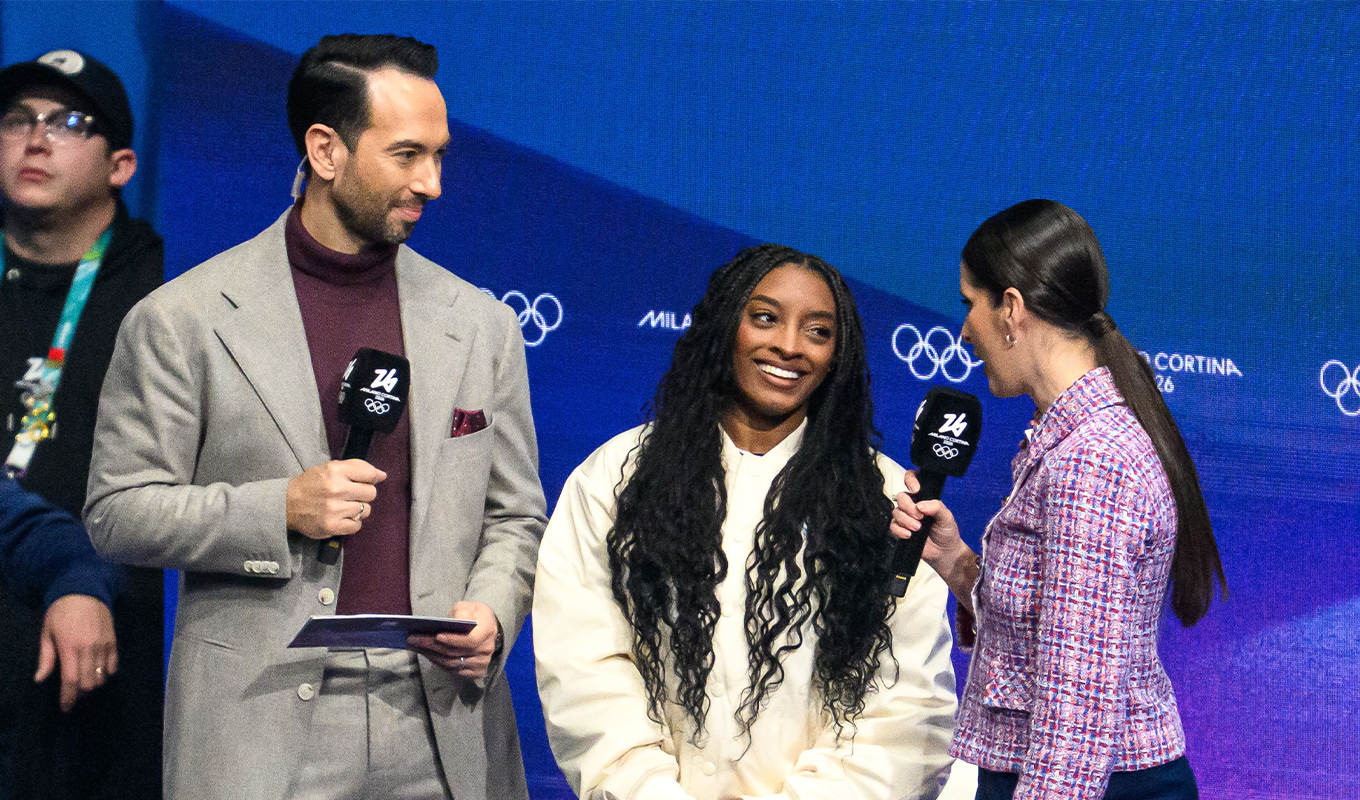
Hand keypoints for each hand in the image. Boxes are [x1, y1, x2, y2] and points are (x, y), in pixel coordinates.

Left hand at [35, 594, 117, 712]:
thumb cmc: (61, 613)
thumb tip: (40, 679)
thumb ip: (46, 657)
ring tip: (85, 681)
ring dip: (93, 683)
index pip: (70, 680)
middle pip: (88, 683)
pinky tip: (99, 671)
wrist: (84, 591)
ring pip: (101, 676)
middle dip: (80, 693)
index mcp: (69, 648)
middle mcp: (88, 649)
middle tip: (73, 694)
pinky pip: (114, 665)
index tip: (65, 708)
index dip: (68, 698)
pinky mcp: (113, 641)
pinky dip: (106, 672)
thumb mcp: (47, 633)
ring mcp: (103, 645)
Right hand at [286, 460, 386, 539]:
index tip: (369, 481)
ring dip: (358, 509)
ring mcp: (334, 509)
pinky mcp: (332, 526)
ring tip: (344, 506)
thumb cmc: (311, 484)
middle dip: (364, 494)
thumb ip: (356, 468)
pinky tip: (342, 517)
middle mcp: (336, 489)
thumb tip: (382, 475)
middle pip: (371, 493)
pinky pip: (357, 526)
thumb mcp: (329, 468)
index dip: (373, 478)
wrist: (286, 504)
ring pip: (366, 510)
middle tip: (352, 495)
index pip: (370, 474)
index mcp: (335, 470)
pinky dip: (353, 522)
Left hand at [408, 601, 499, 677]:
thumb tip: (454, 621)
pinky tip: (426, 654)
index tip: (436, 636)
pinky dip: (437, 663)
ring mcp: (481, 663)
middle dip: (432, 646)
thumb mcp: (469, 606)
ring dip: (431, 656)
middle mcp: (486, 649)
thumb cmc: (474, 615)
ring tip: (415, 646)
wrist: (485, 627)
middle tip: (413, 639)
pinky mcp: (475, 672)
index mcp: (487, 630)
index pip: (471, 640)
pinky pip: (453, 671)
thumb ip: (461, 611)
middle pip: (456, 653)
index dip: (453, 640)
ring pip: (452, 664)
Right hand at [892, 470, 966, 572]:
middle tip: (920, 517)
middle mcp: (913, 504)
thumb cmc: (947, 531)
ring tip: (917, 529)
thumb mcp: (947, 517)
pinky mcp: (900, 529)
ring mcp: (906, 517)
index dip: (910, 480)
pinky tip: (909, 535)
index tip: (916, 490)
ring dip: (906, 520)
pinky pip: (892, 526)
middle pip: (900, 497)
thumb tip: (921, 505)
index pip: (912, 479)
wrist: (944, 552)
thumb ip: (937, 507)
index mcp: (924, 497)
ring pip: (895, 512)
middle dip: (908, 507)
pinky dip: (900, 530)